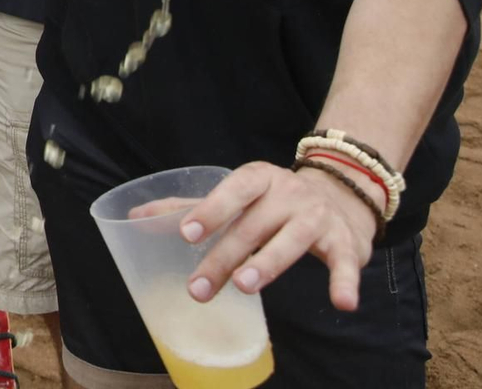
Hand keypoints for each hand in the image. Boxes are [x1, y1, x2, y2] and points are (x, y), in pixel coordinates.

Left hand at [150, 161, 378, 312]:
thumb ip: (190, 207)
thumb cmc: (273, 201)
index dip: (210, 210)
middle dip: (224, 257)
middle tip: (199, 288)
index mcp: (258, 178)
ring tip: (245, 286)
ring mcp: (318, 217)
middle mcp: (289, 193)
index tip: (187, 233)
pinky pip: (345, 263)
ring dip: (269, 262)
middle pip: (253, 226)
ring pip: (292, 240)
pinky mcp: (345, 243)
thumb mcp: (235, 196)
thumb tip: (135, 218)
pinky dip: (345, 281)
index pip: (233, 190)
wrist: (341, 196)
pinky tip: (342, 303)